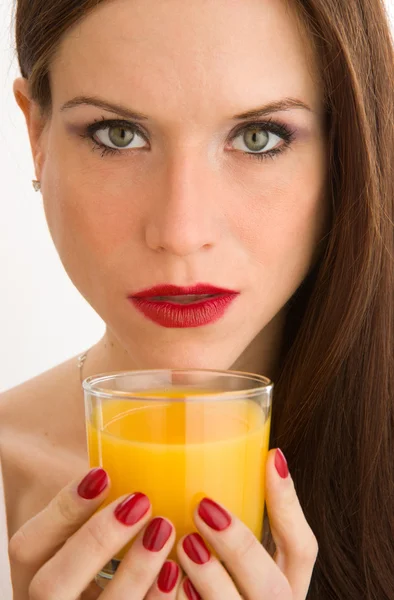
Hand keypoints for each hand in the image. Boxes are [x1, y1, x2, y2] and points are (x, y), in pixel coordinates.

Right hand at [8, 468, 180, 599]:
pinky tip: (179, 571)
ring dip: (135, 570)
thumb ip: (97, 506)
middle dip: (96, 540)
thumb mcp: (89, 533)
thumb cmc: (105, 556)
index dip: (63, 510)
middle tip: (140, 502)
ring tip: (165, 529)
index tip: (102, 474)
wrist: (111, 595)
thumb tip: (131, 453)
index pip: (27, 546)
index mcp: (38, 571)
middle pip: (51, 584)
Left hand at [176, 448, 317, 599]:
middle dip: (240, 546)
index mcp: (285, 586)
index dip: (289, 504)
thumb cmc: (225, 587)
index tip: (271, 458)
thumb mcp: (241, 561)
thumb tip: (227, 463)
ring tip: (184, 543)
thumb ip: (239, 531)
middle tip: (204, 506)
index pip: (302, 549)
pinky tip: (162, 579)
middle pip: (272, 588)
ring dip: (210, 580)